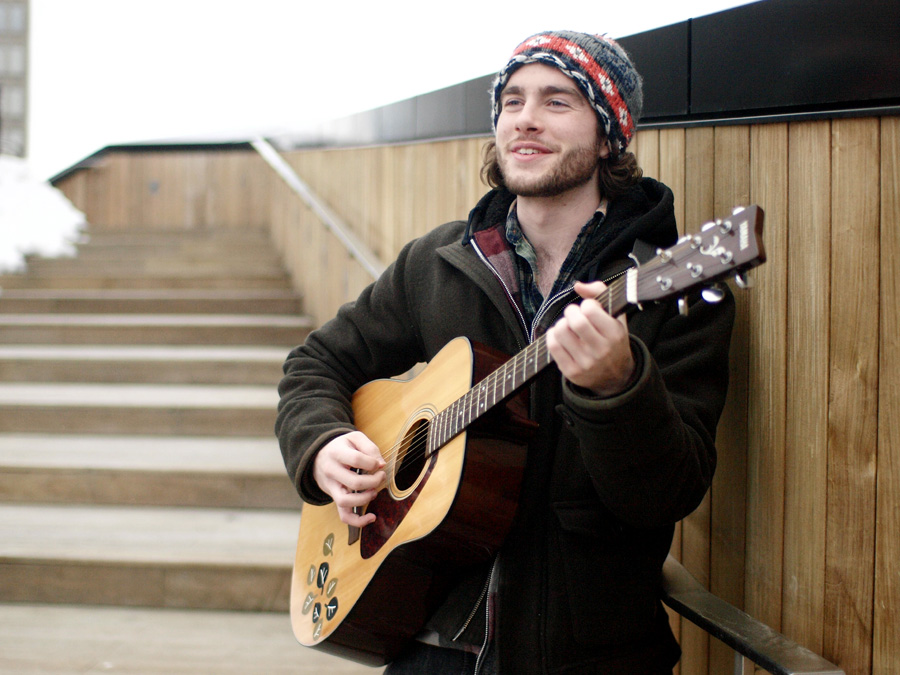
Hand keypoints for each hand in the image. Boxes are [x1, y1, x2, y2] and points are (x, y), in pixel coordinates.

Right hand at [312, 431, 385, 527]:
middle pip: (354, 482)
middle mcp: (331, 471)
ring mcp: (331, 487)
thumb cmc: (341, 447)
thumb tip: (381, 464)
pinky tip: (372, 516)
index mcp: (336, 453)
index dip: (372, 463)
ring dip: (366, 499)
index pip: (356, 459)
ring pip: (346, 501)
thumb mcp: (354, 438)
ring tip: (374, 492)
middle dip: (374, 481)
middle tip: (381, 476)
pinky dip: (358, 520)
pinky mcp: (334, 498)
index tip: (378, 464)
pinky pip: (344, 515)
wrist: (318, 456)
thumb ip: (369, 447)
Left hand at [546, 280, 635, 396]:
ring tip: (567, 326)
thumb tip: (577, 286)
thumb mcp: (616, 316)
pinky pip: (553, 346)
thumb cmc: (613, 340)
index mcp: (615, 334)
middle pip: (575, 321)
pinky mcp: (571, 372)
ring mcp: (586, 363)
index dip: (586, 304)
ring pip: (561, 332)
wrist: (616, 377)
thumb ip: (600, 293)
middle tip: (574, 314)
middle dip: (570, 312)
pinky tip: (560, 336)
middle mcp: (601, 350)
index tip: (589, 309)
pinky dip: (552, 335)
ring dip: (561, 323)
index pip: (590, 310)